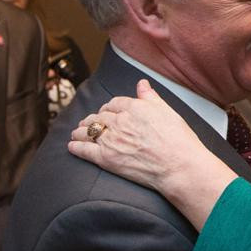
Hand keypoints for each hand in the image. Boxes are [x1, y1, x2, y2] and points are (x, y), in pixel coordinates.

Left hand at [68, 80, 236, 230]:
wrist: (179, 166)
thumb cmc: (179, 141)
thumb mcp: (167, 112)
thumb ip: (151, 97)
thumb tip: (142, 84)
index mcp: (134, 108)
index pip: (115, 103)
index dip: (109, 107)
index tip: (108, 111)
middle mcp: (119, 121)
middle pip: (99, 116)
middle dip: (94, 118)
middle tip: (90, 122)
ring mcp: (111, 140)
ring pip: (88, 131)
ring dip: (81, 130)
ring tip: (77, 132)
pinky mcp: (106, 159)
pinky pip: (84, 150)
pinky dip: (76, 147)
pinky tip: (72, 146)